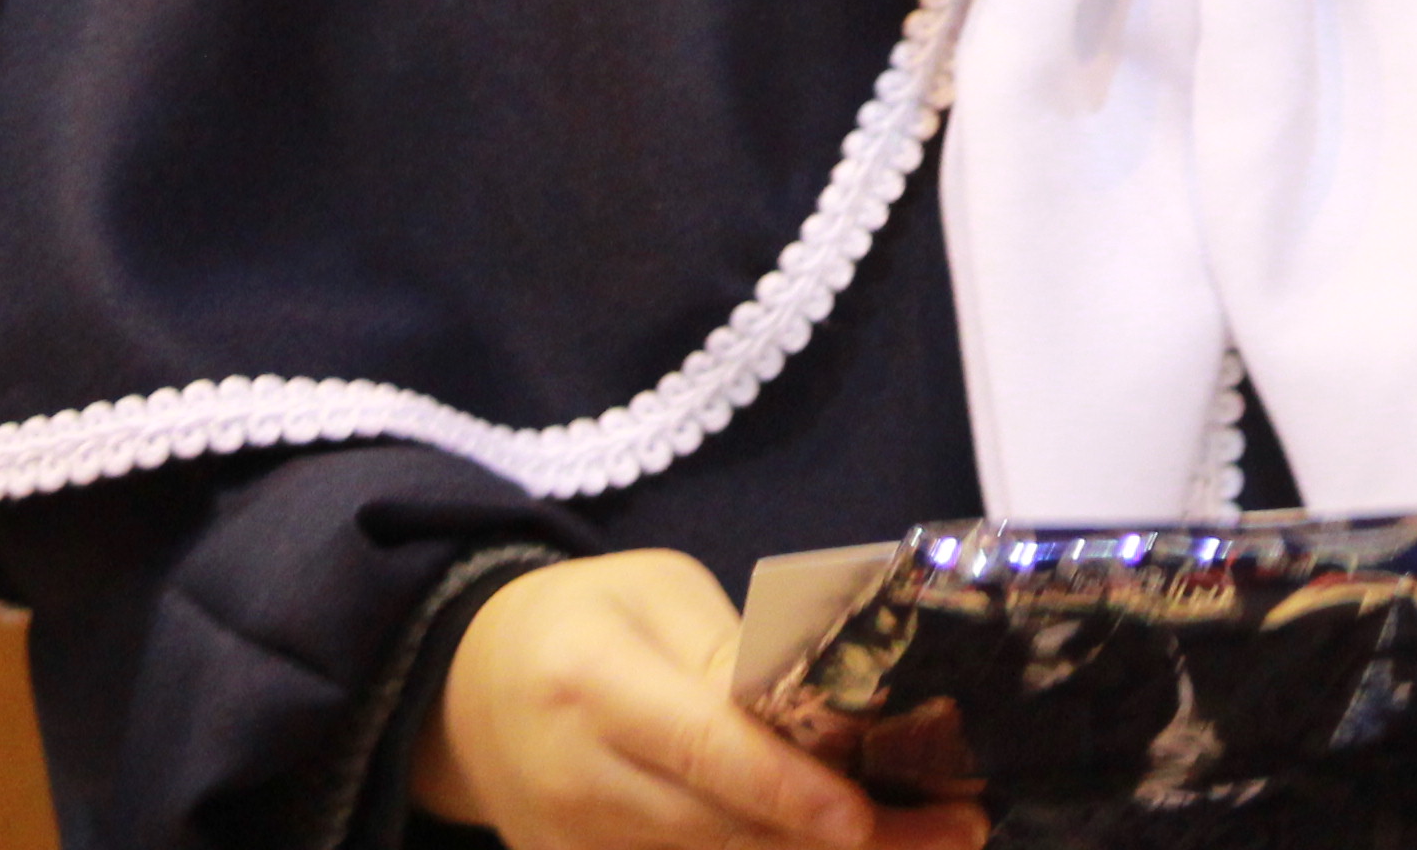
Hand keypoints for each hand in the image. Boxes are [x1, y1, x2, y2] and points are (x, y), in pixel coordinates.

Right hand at [415, 552, 986, 849]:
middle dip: (843, 841)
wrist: (460, 689)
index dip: (785, 791)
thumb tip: (831, 706)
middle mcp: (582, 780)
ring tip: (927, 844)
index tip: (862, 817)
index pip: (703, 749)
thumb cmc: (578, 618)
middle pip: (722, 831)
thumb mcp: (655, 592)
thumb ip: (735, 652)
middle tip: (957, 830)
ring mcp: (578, 846)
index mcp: (596, 683)